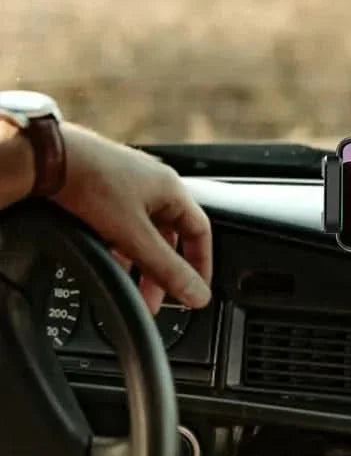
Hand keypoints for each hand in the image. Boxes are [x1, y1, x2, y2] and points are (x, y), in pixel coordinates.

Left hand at [52, 123, 211, 313]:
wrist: (44, 157)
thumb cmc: (91, 182)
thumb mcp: (134, 236)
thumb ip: (167, 268)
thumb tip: (197, 294)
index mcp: (172, 190)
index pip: (200, 233)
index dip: (201, 264)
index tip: (195, 289)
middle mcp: (154, 184)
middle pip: (170, 237)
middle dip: (163, 272)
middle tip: (156, 299)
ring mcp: (128, 184)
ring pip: (144, 232)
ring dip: (140, 262)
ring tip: (129, 286)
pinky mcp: (103, 187)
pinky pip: (122, 224)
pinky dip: (119, 246)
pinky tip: (107, 260)